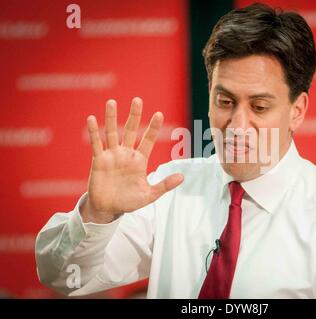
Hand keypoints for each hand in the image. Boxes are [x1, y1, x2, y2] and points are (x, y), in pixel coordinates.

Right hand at [80, 97, 182, 222]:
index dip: (153, 128)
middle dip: (135, 116)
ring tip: (112, 102)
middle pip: (131, 131)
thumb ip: (164, 185)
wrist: (109, 209)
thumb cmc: (129, 201)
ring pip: (112, 133)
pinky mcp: (99, 160)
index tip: (159, 114)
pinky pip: (96, 144)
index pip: (148, 140)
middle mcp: (126, 154)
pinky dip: (94, 132)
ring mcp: (112, 156)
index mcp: (140, 160)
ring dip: (112, 118)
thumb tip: (182, 177)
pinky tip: (92, 119)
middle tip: (137, 100)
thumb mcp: (149, 195)